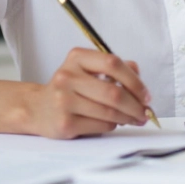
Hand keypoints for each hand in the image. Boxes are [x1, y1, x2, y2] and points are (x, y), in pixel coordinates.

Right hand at [27, 47, 151, 138]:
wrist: (38, 109)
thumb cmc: (70, 89)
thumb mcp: (88, 70)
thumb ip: (114, 69)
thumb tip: (140, 79)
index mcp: (76, 58)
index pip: (113, 63)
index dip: (135, 80)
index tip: (146, 94)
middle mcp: (67, 77)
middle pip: (113, 92)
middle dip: (136, 105)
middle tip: (145, 112)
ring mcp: (64, 101)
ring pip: (109, 112)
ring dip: (127, 118)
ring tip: (134, 119)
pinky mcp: (64, 123)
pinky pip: (100, 126)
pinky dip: (112, 125)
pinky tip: (113, 123)